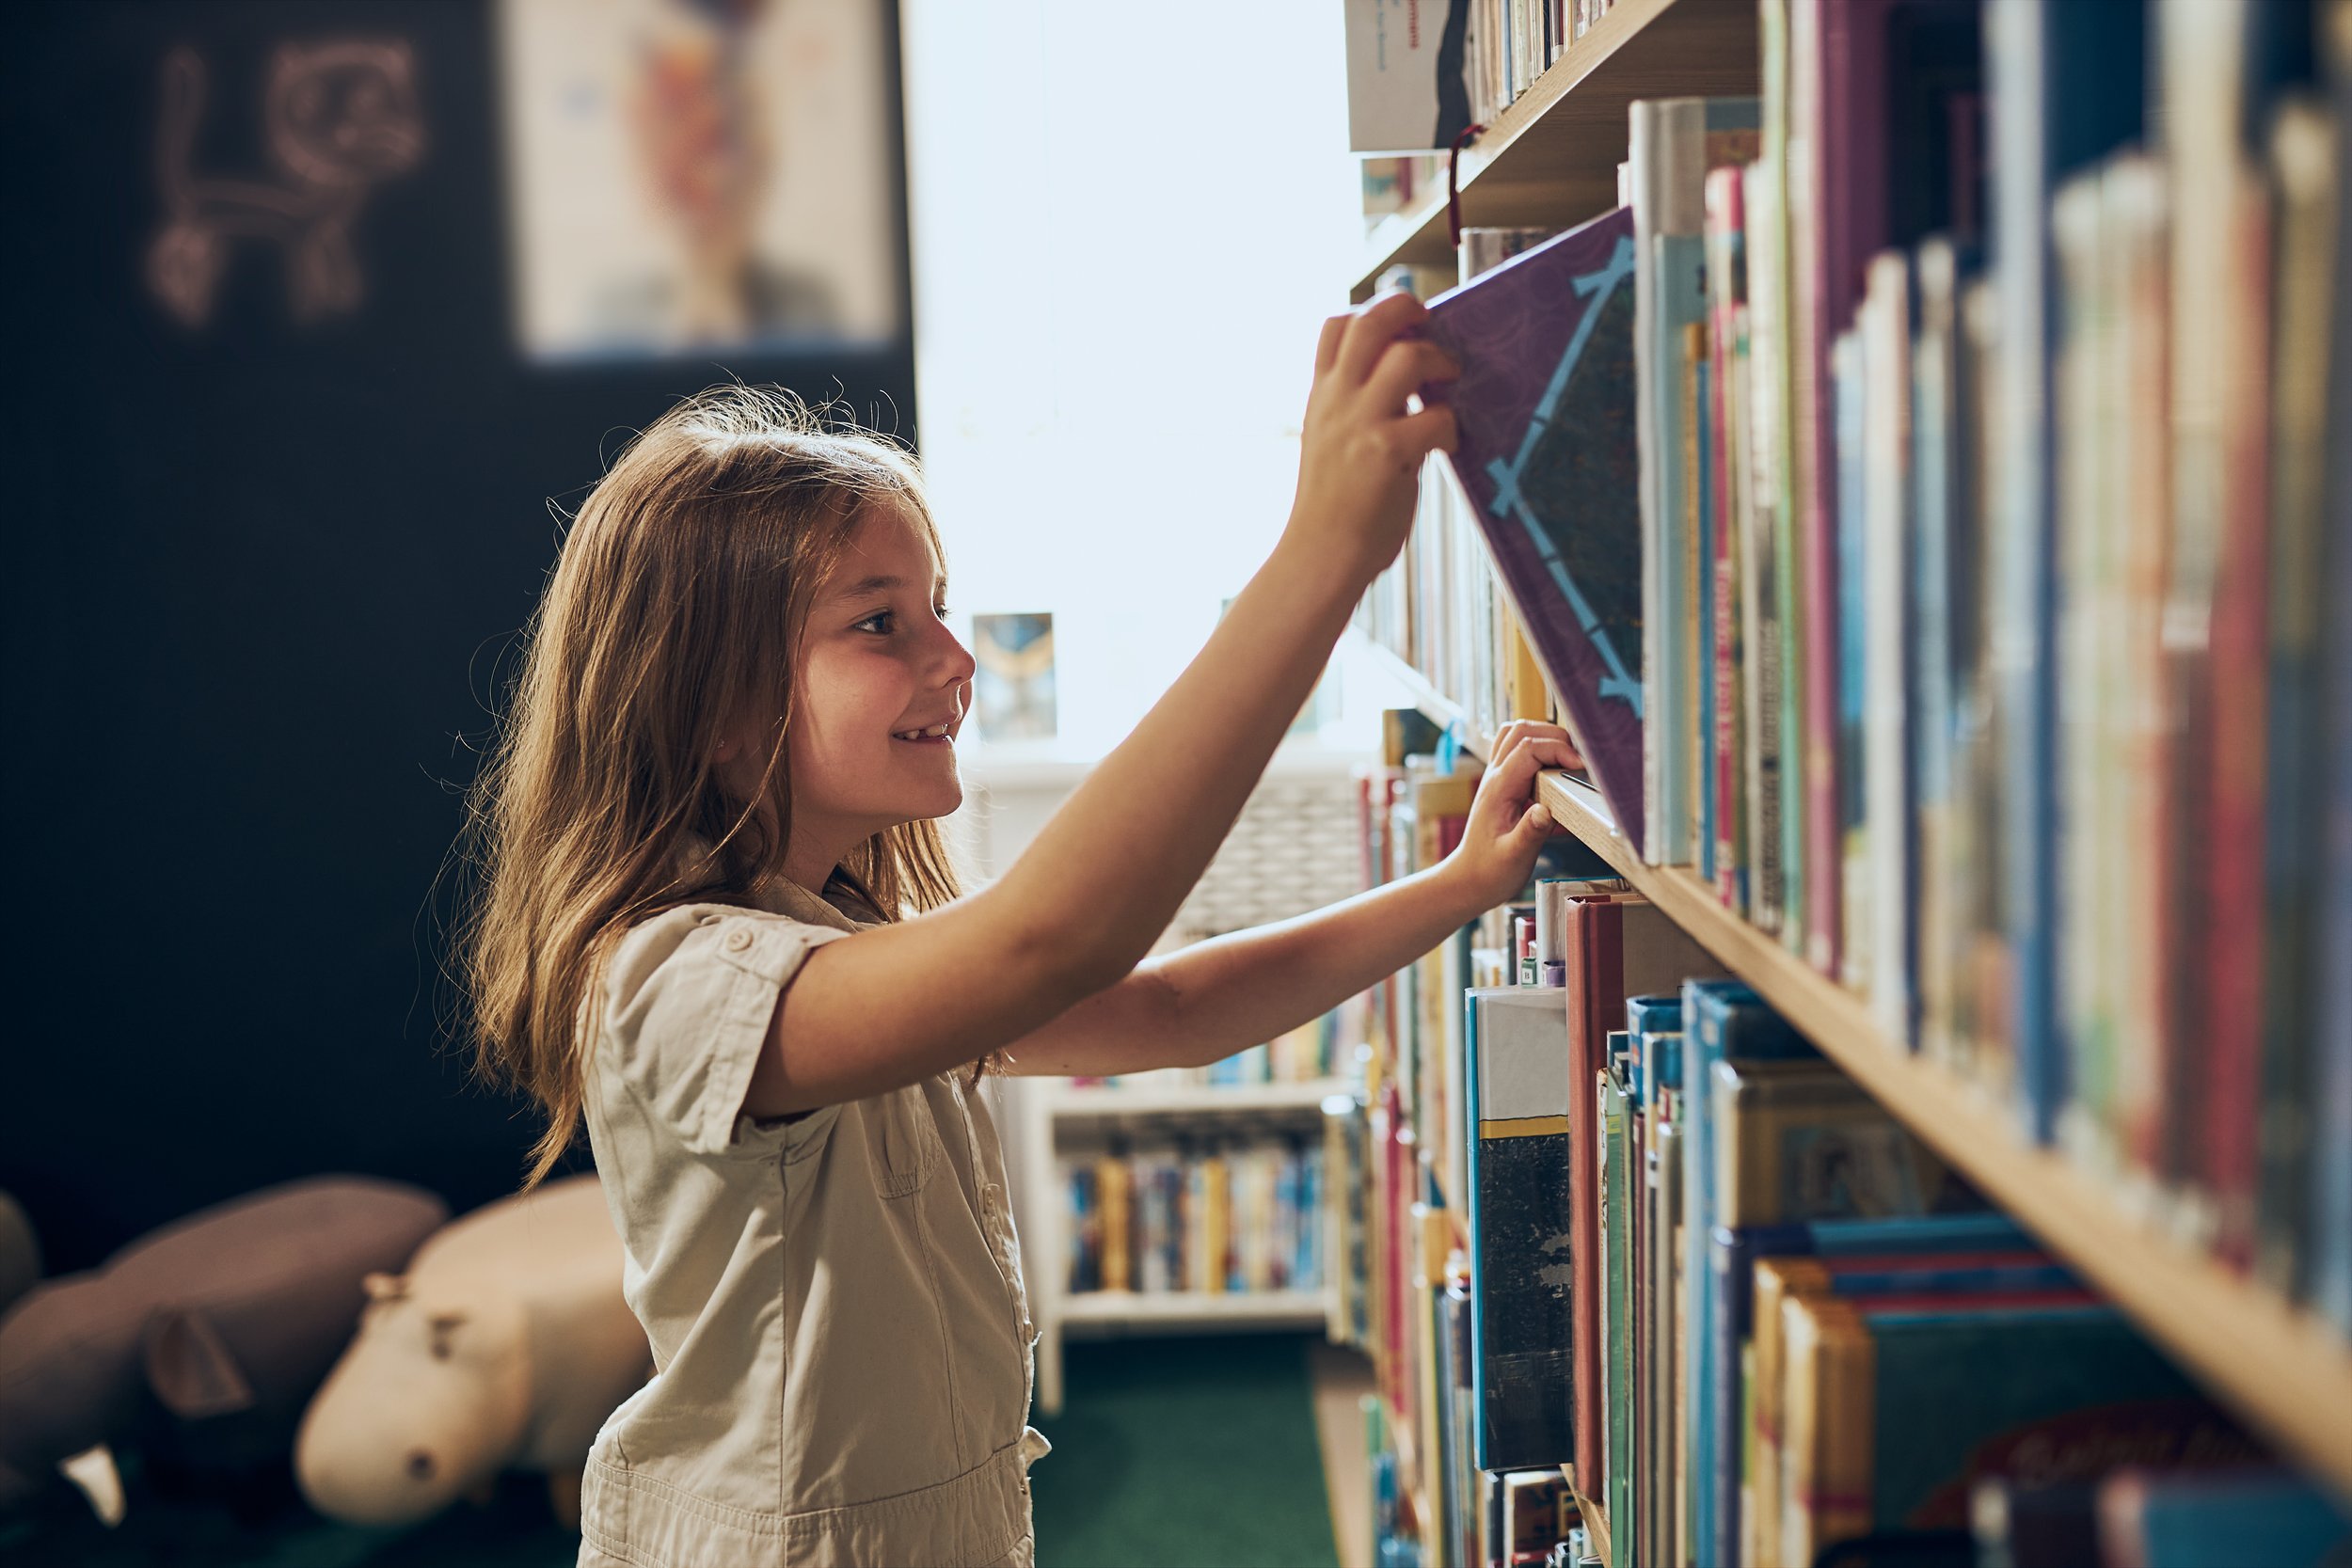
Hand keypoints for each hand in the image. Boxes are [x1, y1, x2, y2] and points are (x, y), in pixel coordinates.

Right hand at [1285, 292, 1459, 583]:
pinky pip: (1436, 417)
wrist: (1320, 556)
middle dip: (1409, 311)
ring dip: (1440, 363)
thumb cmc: (1334, 506)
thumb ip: (1358, 406)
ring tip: (1448, 386)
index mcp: (1322, 396)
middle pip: (1370, 322)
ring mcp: (1360, 424)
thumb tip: (1408, 378)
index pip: (1336, 325)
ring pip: (1407, 357)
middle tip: (1433, 329)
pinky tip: (1448, 447)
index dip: (1372, 311)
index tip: (1401, 328)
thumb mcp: (1331, 441)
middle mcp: (1337, 401)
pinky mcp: (1386, 453)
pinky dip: (1451, 426)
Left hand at [1441, 721, 1583, 912]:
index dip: (1558, 750)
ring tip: (1566, 760)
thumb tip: (1546, 810)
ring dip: (1544, 737)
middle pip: (1521, 730)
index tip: (1579, 768)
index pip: (1528, 748)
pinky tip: (1552, 770)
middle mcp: (1495, 777)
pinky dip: (1537, 748)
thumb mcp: (1514, 858)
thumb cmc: (1490, 872)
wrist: (1470, 879)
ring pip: (1516, 733)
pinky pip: (1516, 749)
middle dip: (1554, 736)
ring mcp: (1496, 777)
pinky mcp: (1503, 783)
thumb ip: (1530, 833)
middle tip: (1576, 761)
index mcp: (1499, 789)